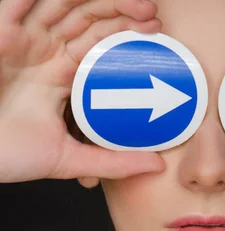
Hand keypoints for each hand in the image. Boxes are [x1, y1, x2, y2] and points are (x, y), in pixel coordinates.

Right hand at [0, 0, 164, 182]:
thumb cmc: (10, 154)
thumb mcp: (68, 158)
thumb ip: (112, 161)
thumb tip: (156, 167)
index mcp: (60, 75)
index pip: (98, 44)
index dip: (126, 35)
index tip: (156, 35)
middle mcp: (44, 51)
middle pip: (87, 17)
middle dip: (122, 11)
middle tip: (153, 16)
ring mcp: (22, 37)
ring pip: (64, 2)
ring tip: (138, 3)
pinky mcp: (0, 29)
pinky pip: (21, 0)